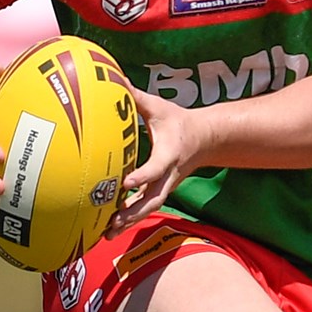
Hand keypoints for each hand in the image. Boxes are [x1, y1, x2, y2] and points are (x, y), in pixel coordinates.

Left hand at [104, 87, 209, 238]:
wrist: (204, 139)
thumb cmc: (177, 120)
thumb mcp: (159, 107)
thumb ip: (136, 96)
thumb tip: (115, 78)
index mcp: (169, 153)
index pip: (156, 168)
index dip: (142, 176)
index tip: (126, 182)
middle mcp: (168, 174)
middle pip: (153, 198)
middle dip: (133, 211)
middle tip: (112, 220)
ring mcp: (165, 185)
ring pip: (148, 208)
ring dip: (129, 221)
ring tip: (107, 233)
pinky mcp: (160, 191)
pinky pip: (145, 208)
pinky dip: (129, 220)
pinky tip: (109, 230)